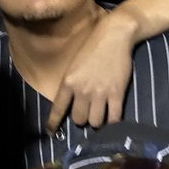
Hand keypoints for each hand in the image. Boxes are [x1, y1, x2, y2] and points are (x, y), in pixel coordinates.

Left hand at [48, 11, 138, 130]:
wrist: (114, 35)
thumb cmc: (92, 46)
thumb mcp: (74, 64)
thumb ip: (71, 83)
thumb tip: (71, 102)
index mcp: (68, 82)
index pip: (58, 109)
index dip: (54, 123)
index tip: (51, 133)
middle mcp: (82, 91)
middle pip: (79, 120)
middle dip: (82, 119)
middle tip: (88, 112)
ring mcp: (99, 93)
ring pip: (95, 122)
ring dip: (97, 121)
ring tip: (100, 113)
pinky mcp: (116, 94)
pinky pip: (113, 118)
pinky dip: (113, 122)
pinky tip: (113, 118)